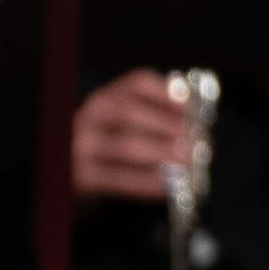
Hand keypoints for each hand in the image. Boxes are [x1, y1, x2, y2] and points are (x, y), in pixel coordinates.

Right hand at [70, 68, 190, 204]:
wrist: (72, 178)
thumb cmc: (108, 151)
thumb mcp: (121, 126)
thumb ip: (153, 119)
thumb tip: (196, 127)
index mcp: (105, 98)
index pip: (138, 83)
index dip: (169, 93)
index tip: (192, 108)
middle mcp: (90, 117)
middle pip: (130, 112)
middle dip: (168, 126)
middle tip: (196, 141)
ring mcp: (82, 147)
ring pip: (126, 145)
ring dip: (163, 153)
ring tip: (188, 162)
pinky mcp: (82, 177)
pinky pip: (120, 178)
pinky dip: (148, 182)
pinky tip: (168, 186)